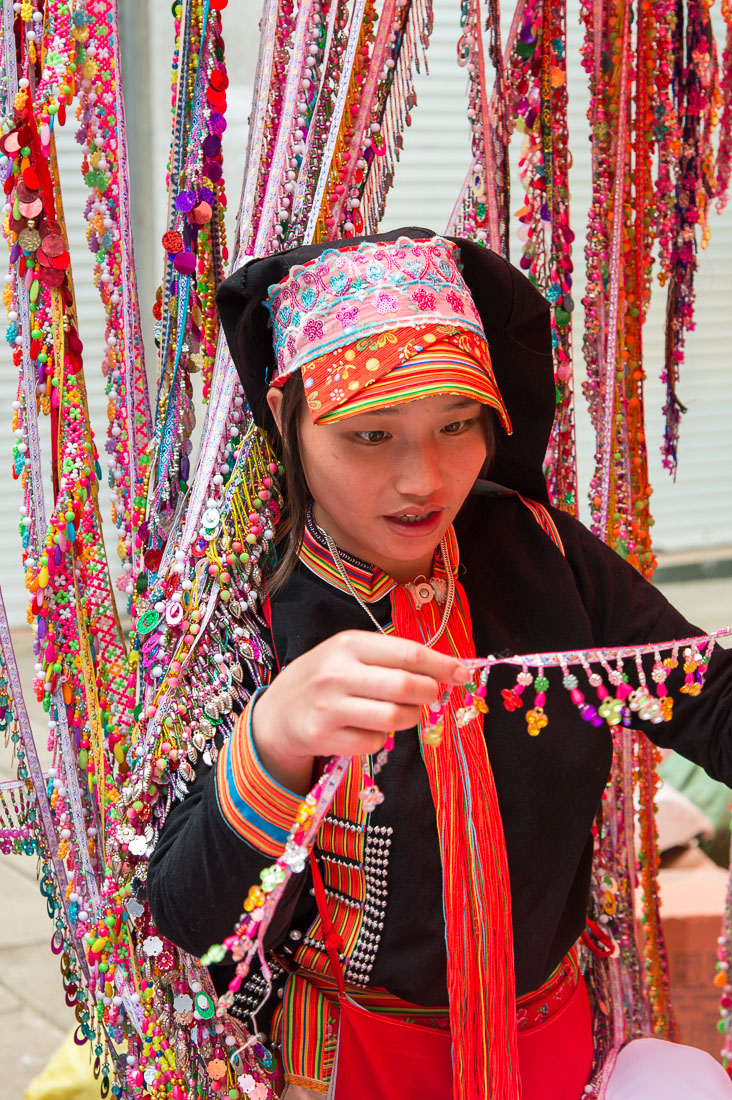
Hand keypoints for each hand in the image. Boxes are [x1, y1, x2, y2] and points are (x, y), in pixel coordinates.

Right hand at [250, 630, 467, 792]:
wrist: (277, 712)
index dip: (441, 665)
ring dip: (410, 718)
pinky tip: (366, 728)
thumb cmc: (326, 678)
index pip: (408, 653)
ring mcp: (328, 707)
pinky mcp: (324, 737)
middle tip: (431, 696)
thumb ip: (392, 659)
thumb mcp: (350, 655)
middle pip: (405, 686)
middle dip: (429, 694)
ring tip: (403, 713)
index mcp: (348, 644)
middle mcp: (336, 673)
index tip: (464, 673)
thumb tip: (447, 671)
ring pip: (394, 718)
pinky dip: (380, 737)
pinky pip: (374, 741)